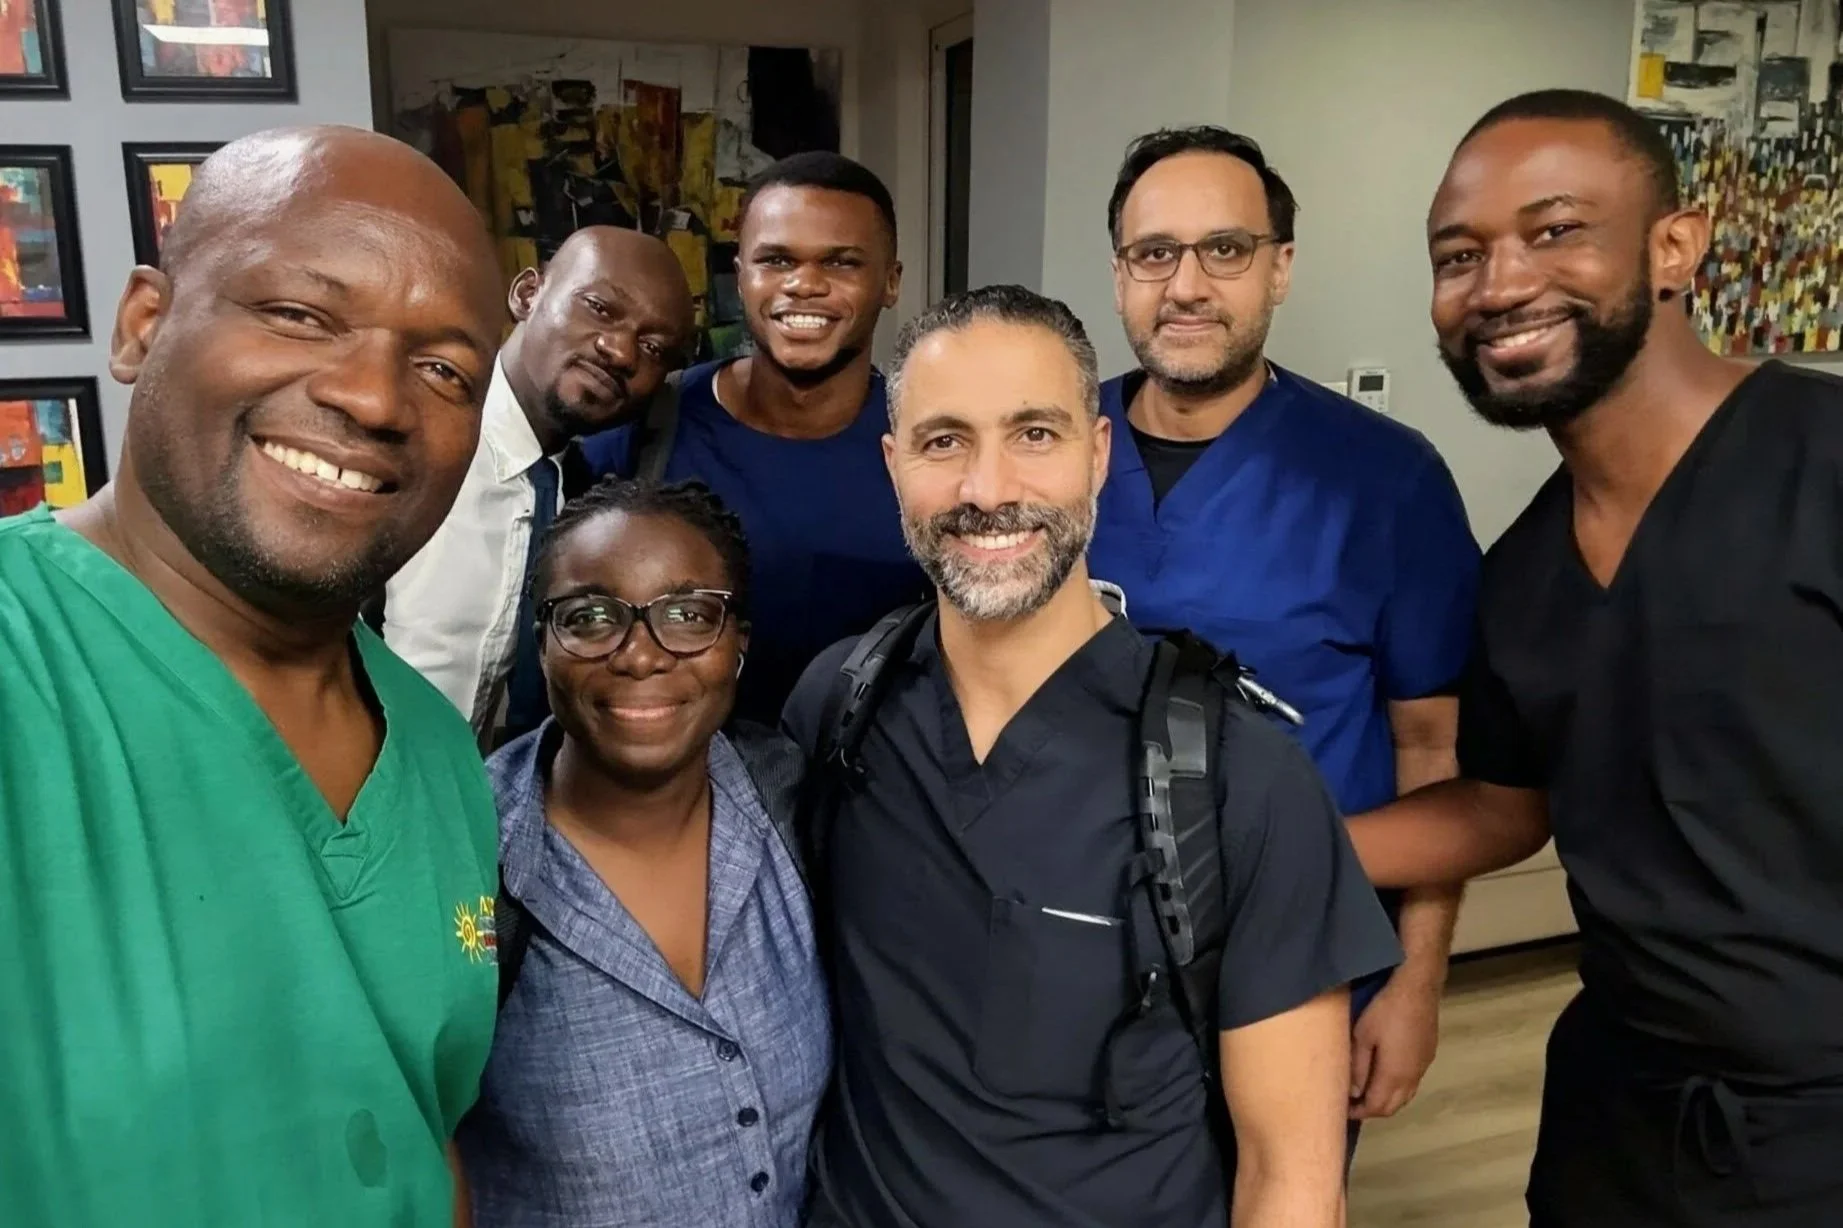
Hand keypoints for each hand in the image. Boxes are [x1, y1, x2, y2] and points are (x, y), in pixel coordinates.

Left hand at [1348, 974, 1440, 1119]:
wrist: (1418, 987)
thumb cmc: (1385, 1009)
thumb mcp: (1363, 1036)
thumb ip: (1358, 1067)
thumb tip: (1353, 1093)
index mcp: (1394, 1075)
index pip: (1376, 1107)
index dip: (1359, 1112)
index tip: (1342, 1109)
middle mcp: (1412, 1077)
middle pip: (1392, 1107)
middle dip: (1372, 1110)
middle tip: (1352, 1102)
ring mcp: (1423, 1067)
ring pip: (1405, 1096)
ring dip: (1386, 1099)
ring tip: (1366, 1090)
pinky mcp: (1428, 1055)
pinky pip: (1412, 1082)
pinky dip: (1397, 1088)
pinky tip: (1385, 1075)